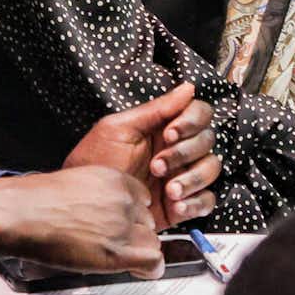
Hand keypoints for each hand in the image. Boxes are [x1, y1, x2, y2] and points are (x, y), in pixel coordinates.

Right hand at [0, 168, 161, 277]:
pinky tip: (140, 272)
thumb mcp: (73, 185)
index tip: (125, 227)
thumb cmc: (30, 202)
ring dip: (140, 252)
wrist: (14, 214)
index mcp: (114, 180)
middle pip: (148, 222)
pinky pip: (152, 260)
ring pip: (151, 242)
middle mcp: (124, 200)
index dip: (133, 217)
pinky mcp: (117, 250)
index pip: (143, 200)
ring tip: (120, 259)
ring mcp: (122, 225)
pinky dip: (149, 269)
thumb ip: (96, 196)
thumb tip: (100, 212)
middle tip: (115, 246)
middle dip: (135, 235)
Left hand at [62, 83, 218, 225]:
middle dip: (184, 154)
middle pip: (207, 141)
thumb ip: (155, 109)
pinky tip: (176, 207)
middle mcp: (177, 151)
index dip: (192, 121)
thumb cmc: (93, 164)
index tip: (170, 134)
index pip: (199, 114)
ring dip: (192, 179)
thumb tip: (188, 88)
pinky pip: (207, 200)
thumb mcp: (117, 129)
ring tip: (169, 191)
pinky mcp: (183, 204)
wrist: (83, 206)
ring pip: (211, 169)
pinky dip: (196, 203)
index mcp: (163, 129)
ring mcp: (181, 177)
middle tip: (157, 166)